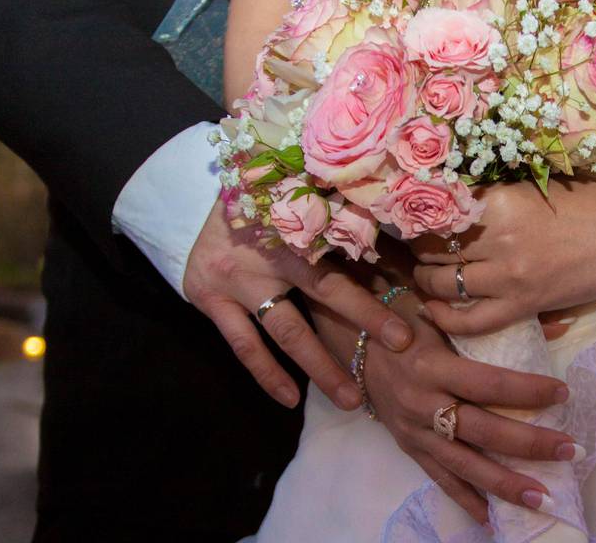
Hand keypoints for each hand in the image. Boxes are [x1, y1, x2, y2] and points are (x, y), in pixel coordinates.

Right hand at [183, 199, 413, 408]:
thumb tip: (389, 233)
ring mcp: (235, 279)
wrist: (189, 200)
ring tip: (351, 399)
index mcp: (294, 223)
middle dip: (362, 325)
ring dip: (318, 367)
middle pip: (322, 292)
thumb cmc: (264, 198)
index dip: (372, 297)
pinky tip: (290, 399)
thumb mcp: (299, 195)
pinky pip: (243, 345)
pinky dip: (266, 373)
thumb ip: (337, 215)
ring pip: (284, 331)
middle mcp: (266, 253)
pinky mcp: (209, 300)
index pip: (343, 260)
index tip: (406, 330)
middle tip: (398, 355)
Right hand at [311, 292, 576, 523]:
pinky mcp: (407, 446)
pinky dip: (465, 499)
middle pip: (484, 430)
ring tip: (543, 497)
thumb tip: (557, 325)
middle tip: (570, 450)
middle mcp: (423, 402)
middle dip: (530, 443)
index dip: (528, 389)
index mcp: (433, 364)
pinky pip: (439, 478)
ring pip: (465, 464)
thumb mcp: (440, 311)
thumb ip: (492, 321)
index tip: (564, 392)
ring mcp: (414, 430)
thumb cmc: (397, 318)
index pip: (489, 383)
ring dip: (506, 484)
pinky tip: (491, 519)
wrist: (347, 341)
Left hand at [412, 179, 595, 335]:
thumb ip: (491, 198)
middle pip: (431, 249)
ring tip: (422, 274)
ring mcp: (512, 276)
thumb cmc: (591, 201)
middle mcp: (500, 238)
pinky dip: (446, 318)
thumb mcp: (534, 187)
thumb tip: (443, 203)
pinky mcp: (527, 305)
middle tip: (406, 248)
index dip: (412, 214)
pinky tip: (435, 310)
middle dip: (414, 249)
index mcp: (500, 199)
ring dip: (425, 281)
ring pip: (443, 285)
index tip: (401, 215)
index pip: (435, 210)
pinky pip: (471, 322)